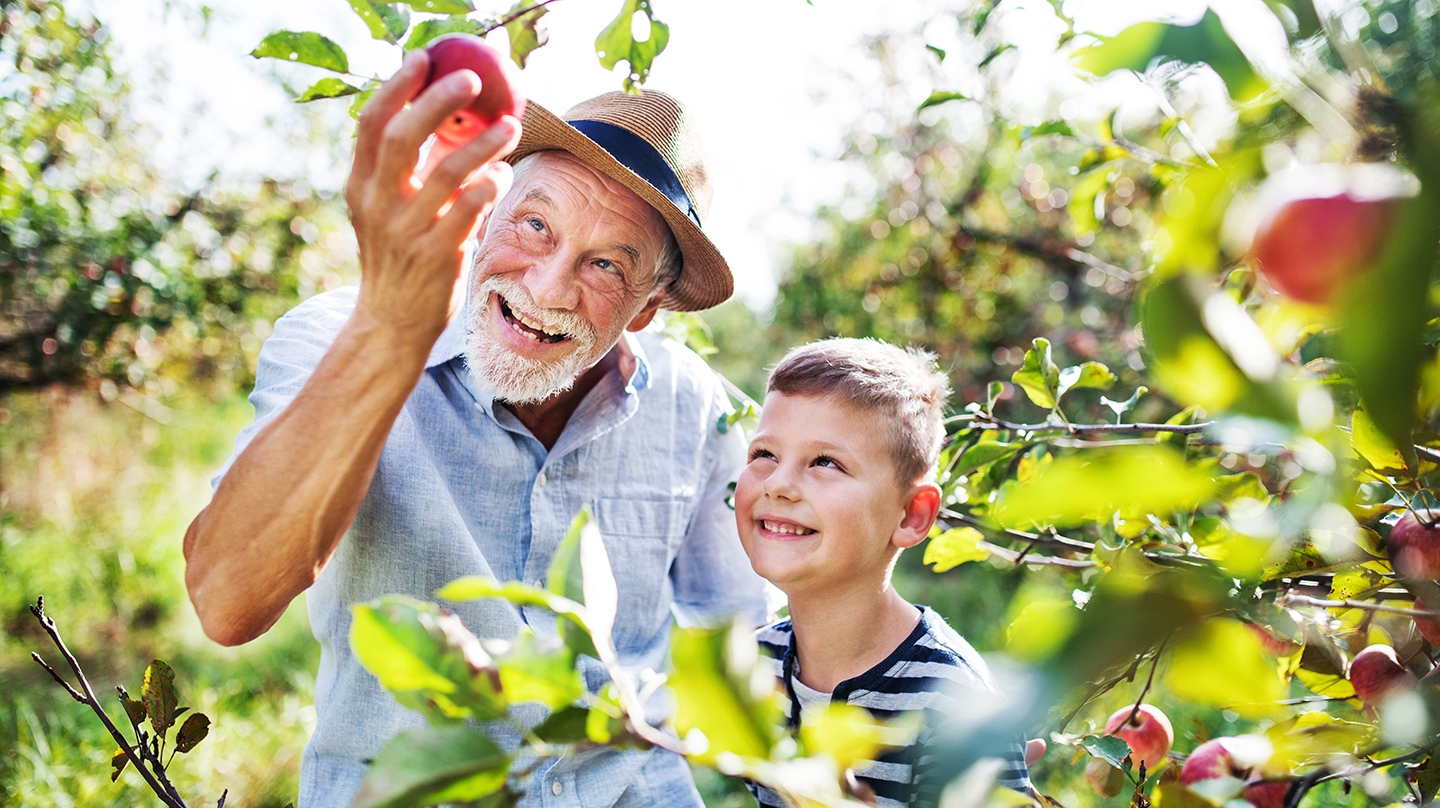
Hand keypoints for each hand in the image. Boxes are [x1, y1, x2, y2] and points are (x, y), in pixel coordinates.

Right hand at [345, 49, 521, 351]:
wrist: (391, 322)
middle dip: (439, 100)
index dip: (398, 85)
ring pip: (448, 172)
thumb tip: (443, 114)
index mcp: (361, 184)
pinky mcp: (435, 255)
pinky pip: (469, 210)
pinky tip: (502, 176)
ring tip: (511, 127)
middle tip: (473, 79)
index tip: (425, 58)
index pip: (373, 122)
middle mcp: (378, 203)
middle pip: (405, 136)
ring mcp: (405, 230)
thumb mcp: (386, 209)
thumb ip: (408, 168)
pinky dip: (490, 186)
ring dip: (484, 144)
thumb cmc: (399, 256)